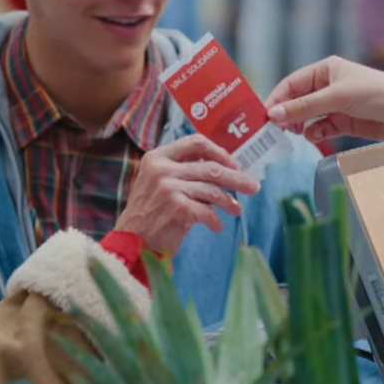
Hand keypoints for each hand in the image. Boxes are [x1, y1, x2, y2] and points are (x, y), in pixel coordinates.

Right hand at [115, 135, 260, 254]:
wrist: (130, 241)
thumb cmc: (148, 212)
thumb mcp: (156, 181)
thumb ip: (181, 170)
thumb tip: (220, 167)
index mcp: (157, 157)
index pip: (196, 142)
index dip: (220, 152)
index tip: (234, 164)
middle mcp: (162, 169)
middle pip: (211, 167)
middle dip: (237, 178)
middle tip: (253, 187)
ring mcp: (169, 188)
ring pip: (213, 190)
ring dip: (229, 202)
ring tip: (236, 210)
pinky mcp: (178, 208)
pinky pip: (207, 211)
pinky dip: (215, 221)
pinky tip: (217, 226)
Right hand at [265, 56, 383, 161]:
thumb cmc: (376, 93)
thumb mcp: (337, 98)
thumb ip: (304, 108)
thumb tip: (272, 115)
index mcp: (324, 70)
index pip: (291, 84)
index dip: (276, 99)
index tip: (264, 116)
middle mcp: (326, 86)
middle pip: (296, 101)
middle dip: (284, 114)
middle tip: (272, 130)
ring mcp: (334, 105)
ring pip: (306, 116)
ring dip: (297, 125)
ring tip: (291, 134)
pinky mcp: (342, 122)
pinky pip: (319, 128)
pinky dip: (314, 133)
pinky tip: (312, 137)